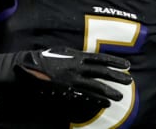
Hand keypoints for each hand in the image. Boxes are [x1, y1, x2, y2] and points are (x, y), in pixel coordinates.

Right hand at [14, 47, 131, 108]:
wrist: (26, 69)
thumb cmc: (41, 59)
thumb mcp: (60, 51)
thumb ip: (75, 55)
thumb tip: (86, 58)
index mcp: (76, 55)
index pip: (100, 59)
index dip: (114, 62)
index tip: (126, 65)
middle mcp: (77, 67)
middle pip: (101, 72)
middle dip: (117, 76)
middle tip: (129, 80)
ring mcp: (72, 80)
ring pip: (96, 86)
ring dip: (110, 91)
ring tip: (121, 96)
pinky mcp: (67, 91)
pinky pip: (86, 96)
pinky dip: (97, 99)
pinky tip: (106, 103)